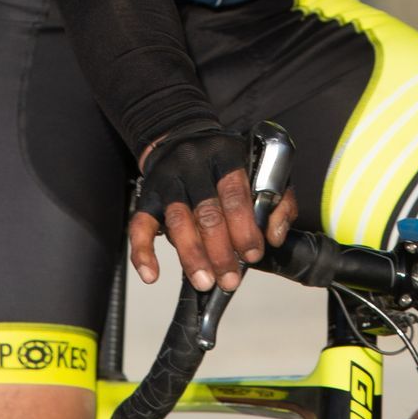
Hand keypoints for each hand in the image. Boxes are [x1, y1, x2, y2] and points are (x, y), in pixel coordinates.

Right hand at [127, 127, 298, 293]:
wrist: (182, 135)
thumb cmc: (227, 162)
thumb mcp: (261, 166)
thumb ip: (277, 200)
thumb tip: (274, 237)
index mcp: (226, 155)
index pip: (235, 194)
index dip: (244, 228)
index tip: (253, 254)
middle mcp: (193, 164)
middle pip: (207, 213)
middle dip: (220, 251)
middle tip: (230, 279)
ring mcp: (168, 180)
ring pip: (178, 222)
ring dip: (192, 257)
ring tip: (204, 282)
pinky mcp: (147, 195)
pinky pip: (140, 225)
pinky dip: (143, 252)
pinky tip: (151, 275)